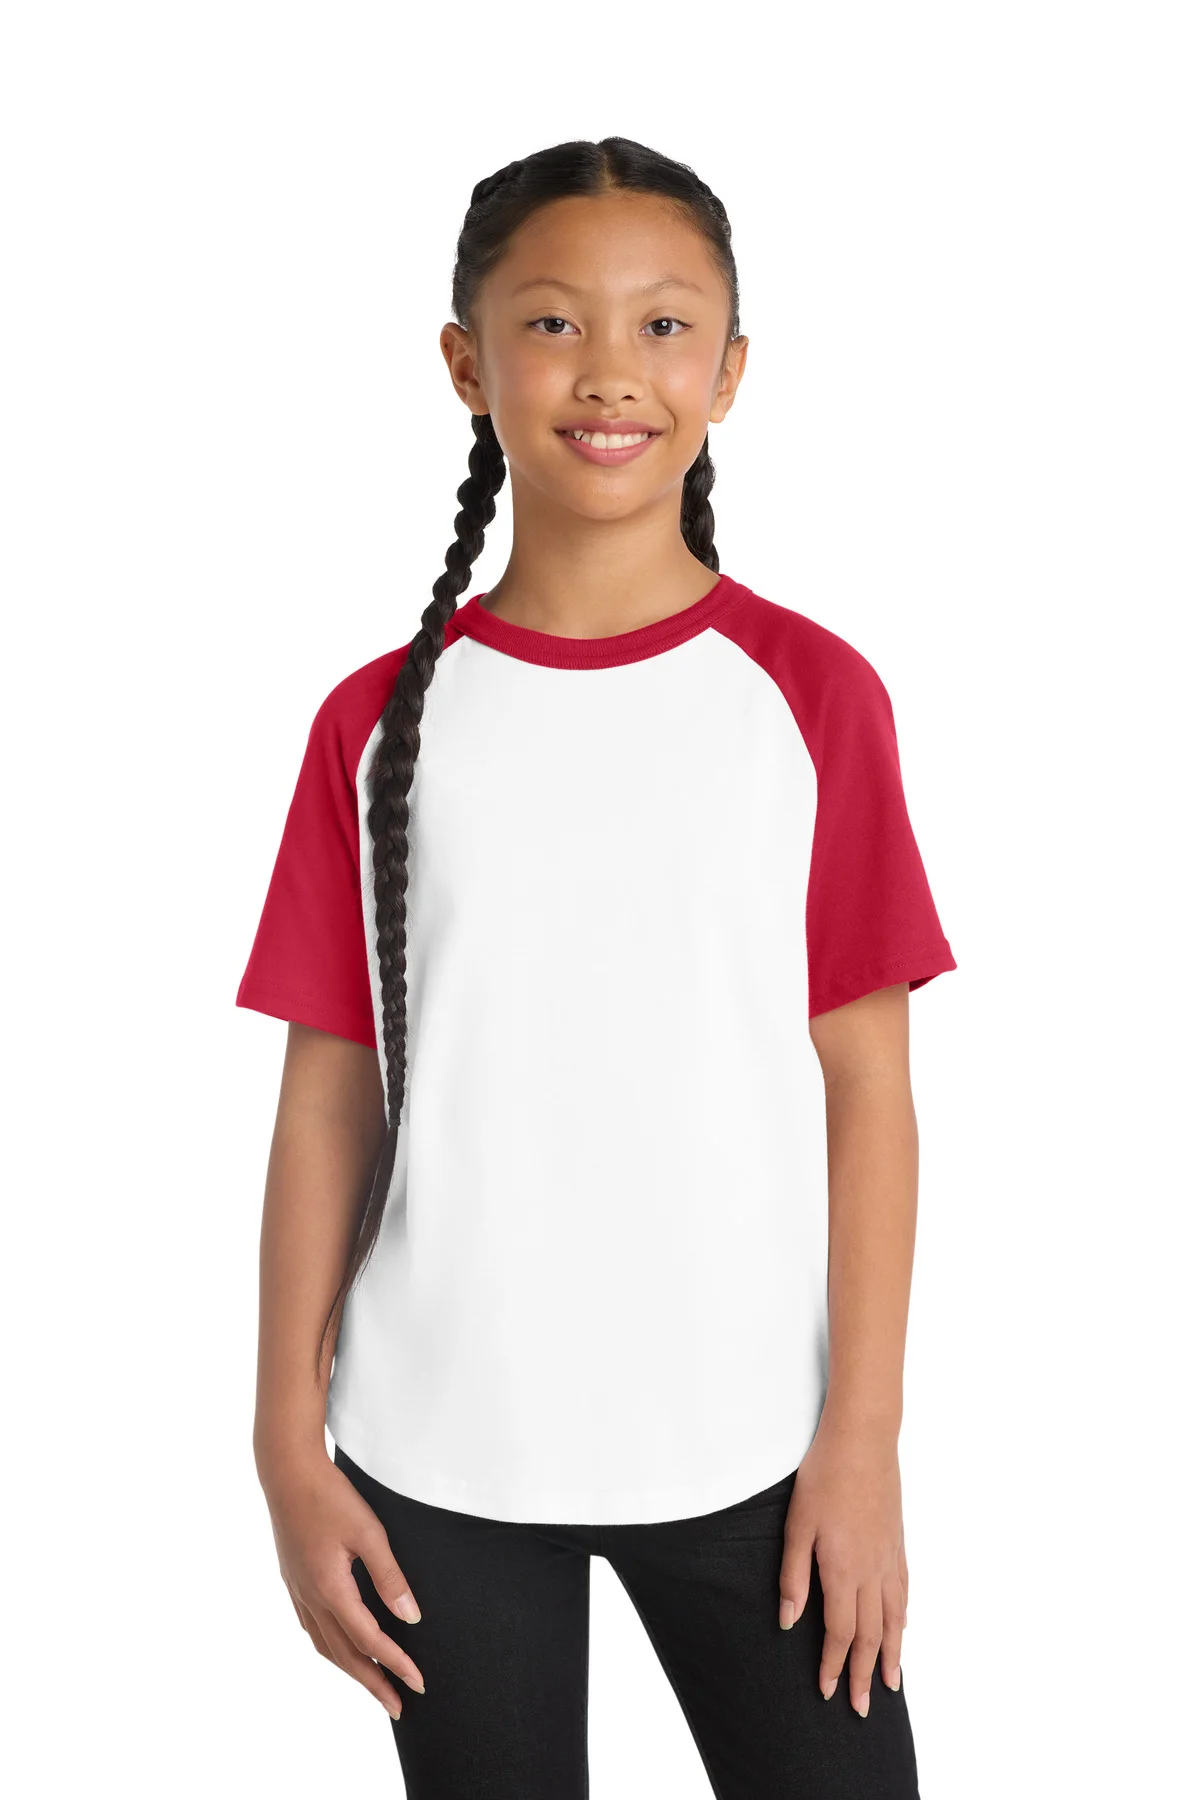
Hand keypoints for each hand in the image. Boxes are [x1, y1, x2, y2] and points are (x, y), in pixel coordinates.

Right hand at [258, 1447, 425, 1719]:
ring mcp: (298, 1591)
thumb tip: (411, 1617)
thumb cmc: (330, 1497)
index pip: (369, 1640)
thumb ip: (390, 1576)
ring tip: (374, 1684)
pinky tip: (341, 1646)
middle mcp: (311, 1598)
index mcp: (330, 1589)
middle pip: (345, 1655)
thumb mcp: (368, 1532)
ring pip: (325, 1646)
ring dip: (351, 1670)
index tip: (418, 1683)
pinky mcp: (293, 1581)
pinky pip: (313, 1629)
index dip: (396, 1664)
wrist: (287, 1473)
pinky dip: (331, 1647)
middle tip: (398, 1706)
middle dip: (373, 1683)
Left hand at [777, 1421, 907, 1716]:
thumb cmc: (823, 1477)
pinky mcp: (898, 1544)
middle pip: (870, 1636)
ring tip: (889, 1684)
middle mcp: (872, 1572)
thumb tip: (788, 1622)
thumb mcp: (797, 1525)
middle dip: (863, 1674)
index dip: (834, 1665)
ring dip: (890, 1655)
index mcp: (844, 1571)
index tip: (828, 1692)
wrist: (863, 1440)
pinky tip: (902, 1628)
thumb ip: (793, 1576)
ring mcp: (889, 1559)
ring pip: (894, 1619)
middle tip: (861, 1708)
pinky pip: (904, 1592)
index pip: (839, 1633)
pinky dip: (903, 1619)